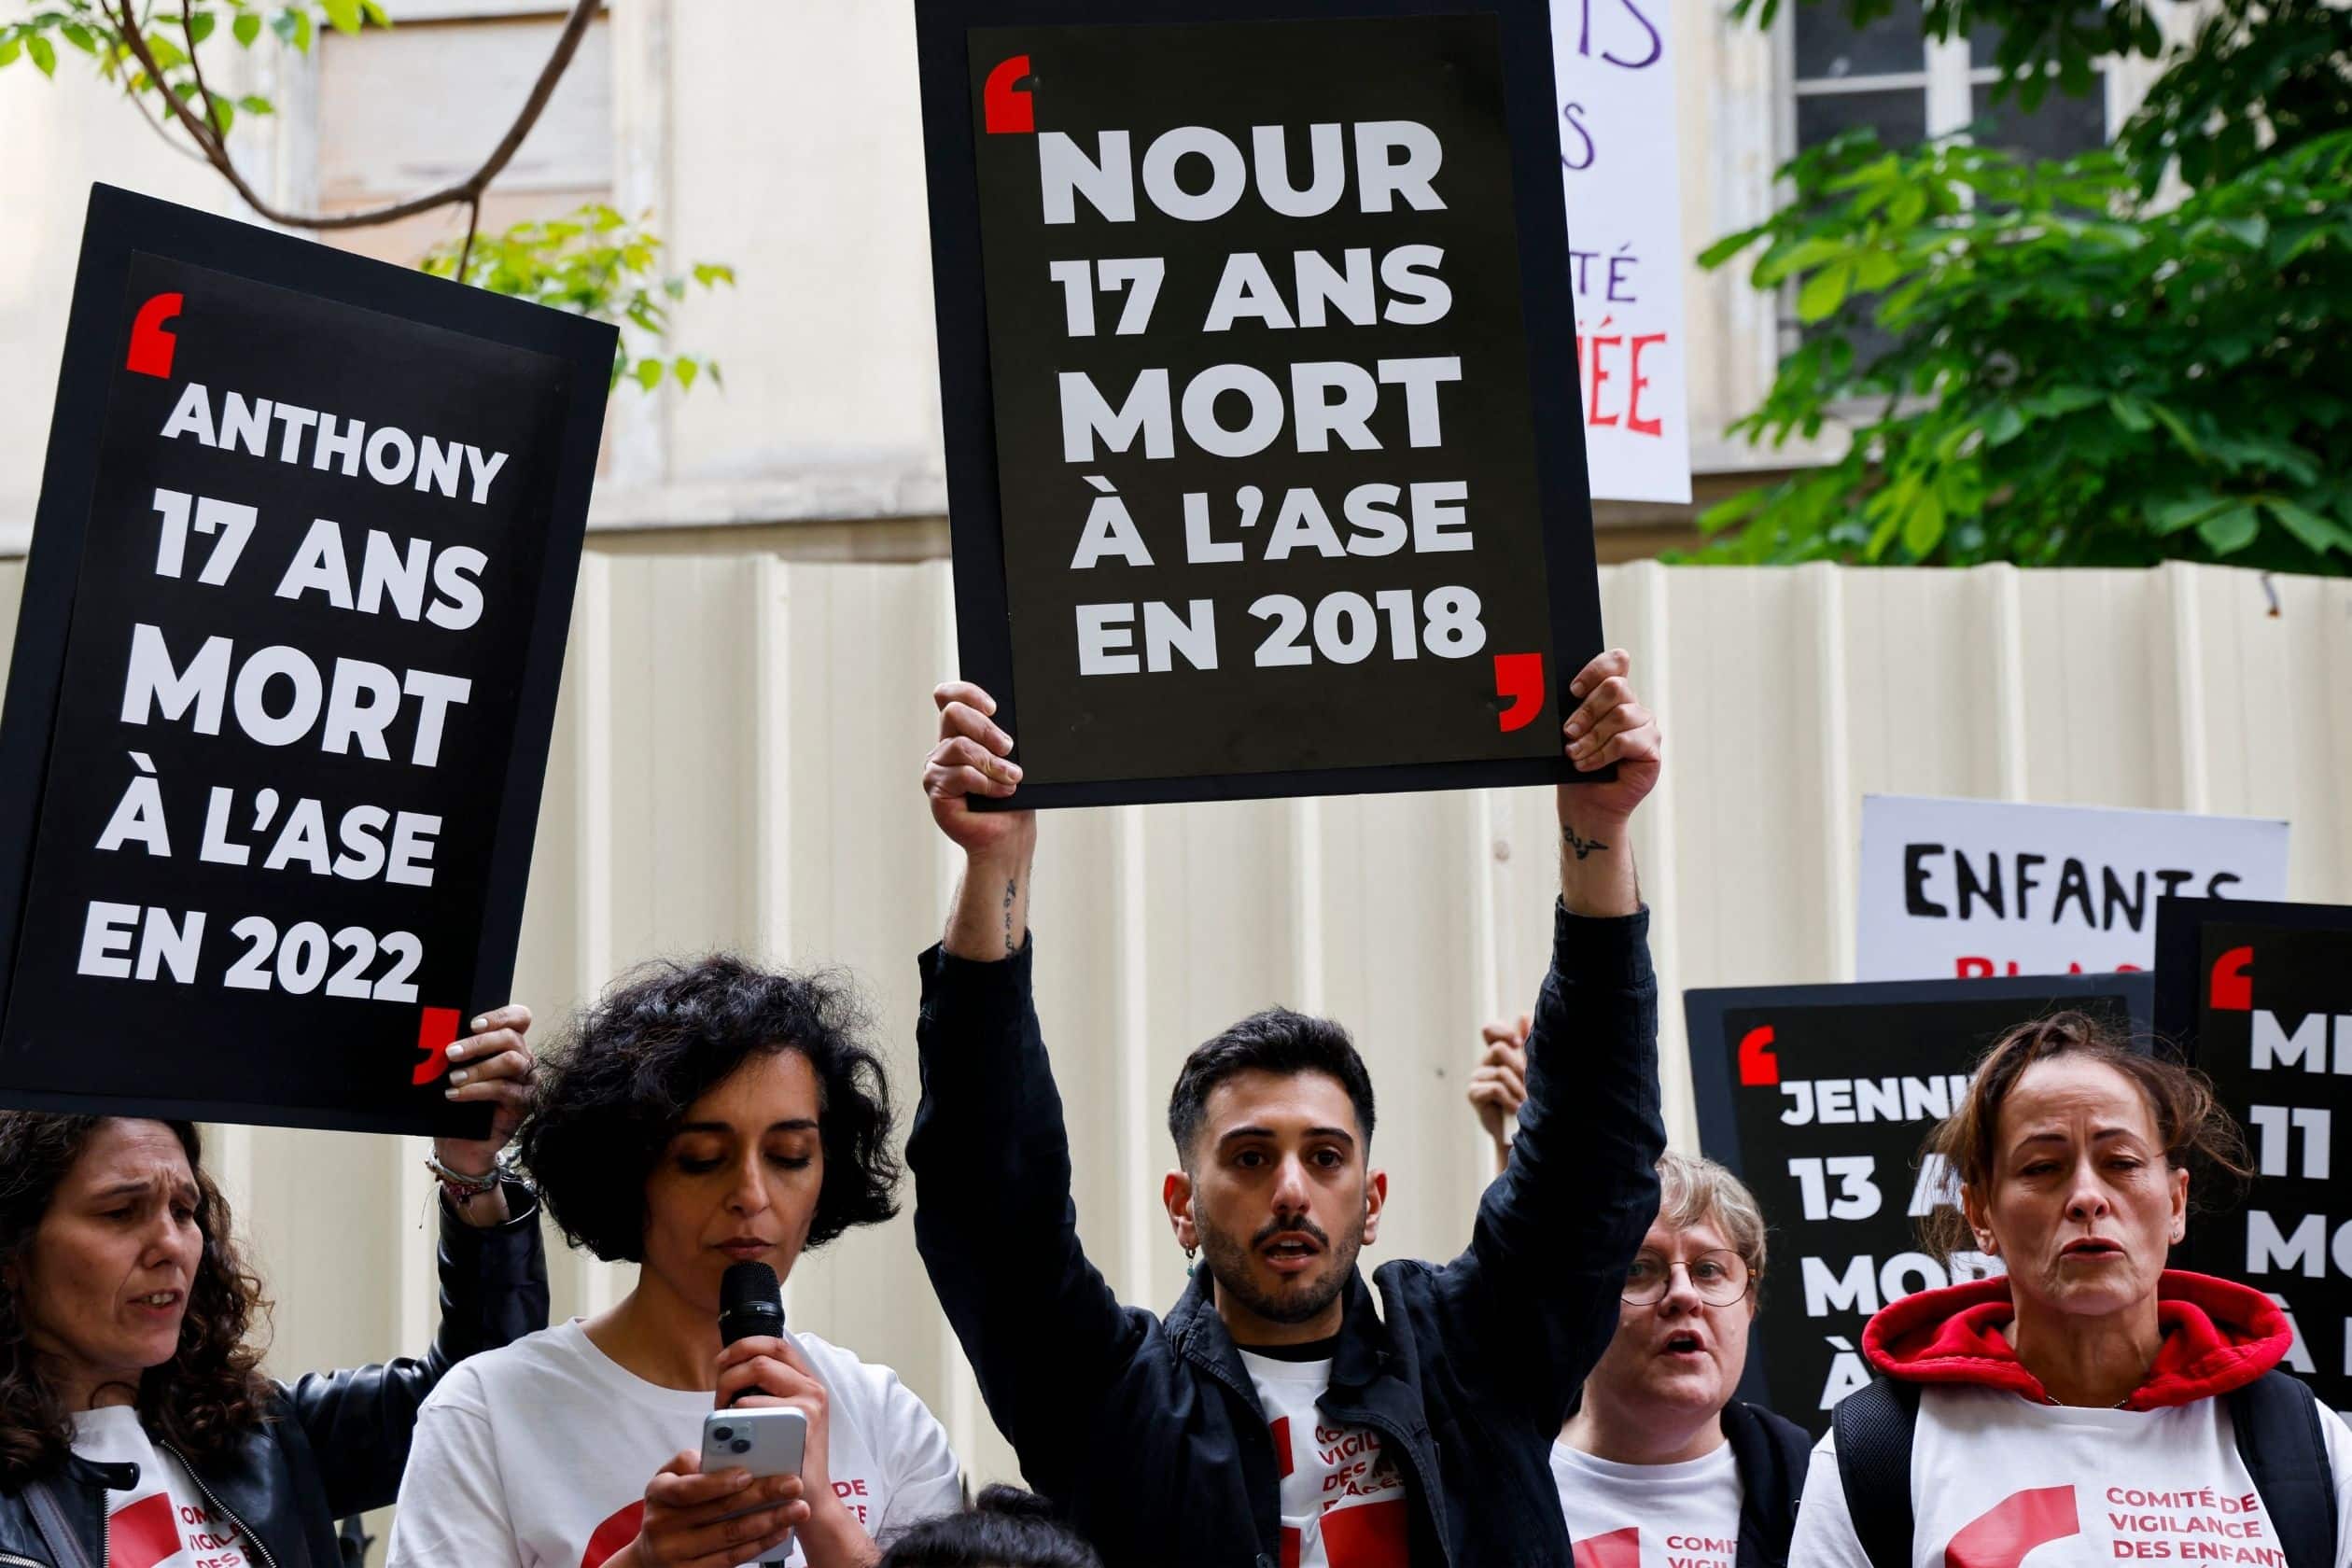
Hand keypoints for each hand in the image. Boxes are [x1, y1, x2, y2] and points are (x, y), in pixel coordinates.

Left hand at [431, 1004, 534, 1175]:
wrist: (461, 1145)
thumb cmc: (459, 1102)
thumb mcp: (458, 1071)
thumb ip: (459, 1051)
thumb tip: (440, 1032)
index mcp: (510, 1044)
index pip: (519, 1017)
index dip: (499, 1016)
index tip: (472, 1024)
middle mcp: (523, 1059)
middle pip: (511, 1037)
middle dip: (478, 1042)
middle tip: (451, 1053)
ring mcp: (526, 1081)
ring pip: (511, 1061)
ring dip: (478, 1068)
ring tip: (452, 1078)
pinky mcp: (523, 1103)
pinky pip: (503, 1089)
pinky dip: (475, 1090)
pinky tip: (455, 1094)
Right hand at [620, 1450, 807, 1567]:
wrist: (653, 1556)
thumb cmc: (673, 1505)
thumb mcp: (671, 1479)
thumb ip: (693, 1463)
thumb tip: (726, 1455)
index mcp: (659, 1492)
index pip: (689, 1488)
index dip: (719, 1482)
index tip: (749, 1474)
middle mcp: (662, 1525)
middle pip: (719, 1511)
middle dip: (762, 1495)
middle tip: (794, 1485)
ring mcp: (675, 1554)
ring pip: (731, 1536)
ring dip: (770, 1521)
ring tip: (797, 1509)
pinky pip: (731, 1559)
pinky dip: (760, 1544)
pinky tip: (781, 1531)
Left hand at [714, 1336, 844, 1532]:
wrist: (809, 1494)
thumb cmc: (788, 1457)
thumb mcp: (787, 1416)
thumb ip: (769, 1392)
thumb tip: (730, 1372)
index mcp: (808, 1381)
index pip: (775, 1345)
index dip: (744, 1346)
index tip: (721, 1360)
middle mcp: (813, 1388)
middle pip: (760, 1360)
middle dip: (729, 1374)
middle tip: (718, 1397)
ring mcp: (809, 1406)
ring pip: (754, 1383)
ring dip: (729, 1397)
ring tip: (725, 1419)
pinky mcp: (800, 1426)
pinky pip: (754, 1409)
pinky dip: (736, 1418)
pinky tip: (735, 1434)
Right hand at [923, 682, 1034, 864]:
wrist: (1007, 838)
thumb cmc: (1012, 802)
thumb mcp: (1012, 761)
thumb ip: (1000, 738)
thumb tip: (1006, 720)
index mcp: (960, 735)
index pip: (949, 698)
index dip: (967, 693)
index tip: (993, 708)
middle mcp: (944, 748)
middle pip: (953, 713)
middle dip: (985, 727)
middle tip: (1008, 748)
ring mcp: (936, 769)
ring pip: (960, 746)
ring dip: (992, 763)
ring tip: (1012, 779)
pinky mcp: (936, 790)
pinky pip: (961, 774)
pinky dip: (986, 783)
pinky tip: (1001, 792)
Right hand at [1467, 1016, 1529, 1154]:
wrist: (1522, 1130)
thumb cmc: (1530, 1098)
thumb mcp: (1532, 1068)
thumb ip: (1528, 1042)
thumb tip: (1523, 1014)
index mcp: (1499, 1052)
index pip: (1490, 1030)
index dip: (1502, 1031)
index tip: (1518, 1043)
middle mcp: (1486, 1062)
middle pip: (1498, 1048)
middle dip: (1518, 1066)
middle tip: (1528, 1082)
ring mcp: (1478, 1077)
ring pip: (1500, 1071)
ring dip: (1517, 1087)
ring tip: (1525, 1101)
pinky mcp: (1473, 1093)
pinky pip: (1494, 1088)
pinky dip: (1509, 1099)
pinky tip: (1515, 1108)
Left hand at [1558, 649, 1659, 828]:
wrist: (1586, 803)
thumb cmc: (1575, 765)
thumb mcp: (1569, 732)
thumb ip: (1571, 709)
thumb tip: (1555, 693)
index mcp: (1613, 695)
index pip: (1616, 663)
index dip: (1596, 670)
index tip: (1574, 690)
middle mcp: (1632, 707)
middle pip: (1616, 687)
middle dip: (1587, 710)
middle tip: (1568, 732)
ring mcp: (1645, 727)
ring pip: (1620, 715)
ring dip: (1591, 737)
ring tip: (1574, 754)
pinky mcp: (1651, 749)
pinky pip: (1625, 741)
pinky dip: (1601, 754)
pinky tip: (1586, 765)